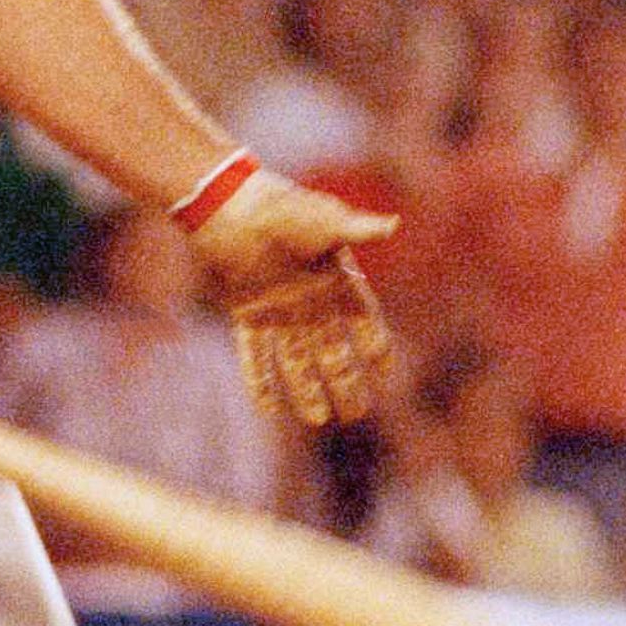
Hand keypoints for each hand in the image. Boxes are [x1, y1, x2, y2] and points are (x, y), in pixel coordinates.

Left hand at [184, 169, 399, 427]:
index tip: (386, 374)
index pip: (364, 323)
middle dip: (345, 383)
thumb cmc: (284, 207)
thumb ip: (358, 229)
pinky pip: (256, 356)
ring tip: (319, 420)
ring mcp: (279, 313)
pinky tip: (268, 409)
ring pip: (297, 361)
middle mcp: (311, 304)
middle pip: (333, 352)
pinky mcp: (248, 316)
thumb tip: (393, 225)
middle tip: (356, 413)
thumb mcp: (326, 219)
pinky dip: (260, 381)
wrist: (232, 205)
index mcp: (337, 282)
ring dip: (306, 391)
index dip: (376, 348)